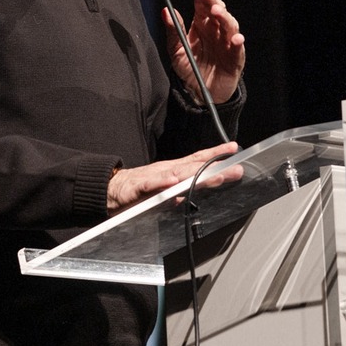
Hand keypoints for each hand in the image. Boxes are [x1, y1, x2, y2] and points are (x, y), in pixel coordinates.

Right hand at [107, 143, 242, 213]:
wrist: (110, 190)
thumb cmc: (138, 190)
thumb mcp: (163, 191)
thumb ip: (178, 194)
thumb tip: (192, 196)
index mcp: (173, 171)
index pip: (198, 161)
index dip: (216, 154)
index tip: (234, 150)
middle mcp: (167, 171)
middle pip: (194, 168)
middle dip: (215, 168)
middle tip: (235, 168)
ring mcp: (154, 177)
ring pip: (178, 174)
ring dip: (196, 174)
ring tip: (214, 175)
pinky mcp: (139, 187)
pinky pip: (151, 184)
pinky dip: (162, 181)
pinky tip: (174, 181)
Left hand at [166, 0, 244, 104]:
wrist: (199, 93)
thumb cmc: (189, 68)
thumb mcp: (175, 50)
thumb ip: (172, 31)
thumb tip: (165, 11)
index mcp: (201, 25)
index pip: (202, 4)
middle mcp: (216, 31)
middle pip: (217, 10)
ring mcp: (226, 43)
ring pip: (230, 25)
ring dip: (224, 17)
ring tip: (217, 11)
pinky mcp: (235, 59)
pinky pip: (238, 49)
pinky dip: (237, 42)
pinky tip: (235, 38)